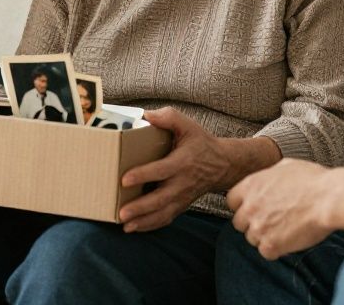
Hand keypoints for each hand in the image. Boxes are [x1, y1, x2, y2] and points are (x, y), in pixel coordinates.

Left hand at [117, 107, 231, 232]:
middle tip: (121, 212)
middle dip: (141, 207)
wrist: (222, 164)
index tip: (124, 179)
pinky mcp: (182, 205)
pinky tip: (134, 228)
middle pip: (161, 198)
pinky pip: (166, 218)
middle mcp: (183, 183)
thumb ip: (168, 117)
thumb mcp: (188, 125)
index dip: (143, 175)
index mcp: (183, 162)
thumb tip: (146, 115)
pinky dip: (151, 225)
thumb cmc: (200, 143)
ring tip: (125, 226)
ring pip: (163, 213)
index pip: (162, 170)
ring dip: (143, 221)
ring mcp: (183, 197)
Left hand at [229, 159, 334, 259]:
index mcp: (250, 185)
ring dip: (265, 236)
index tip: (254, 208)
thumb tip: (268, 178)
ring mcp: (259, 227)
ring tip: (284, 229)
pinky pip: (266, 252)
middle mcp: (249, 207)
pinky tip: (289, 239)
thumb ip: (268, 175)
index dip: (243, 206)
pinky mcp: (271, 245)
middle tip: (271, 221)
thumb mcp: (285, 166)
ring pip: (252, 239)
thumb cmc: (313, 180)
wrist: (328, 199)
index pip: (231, 201)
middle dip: (252, 223)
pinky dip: (276, 249)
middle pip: (238, 223)